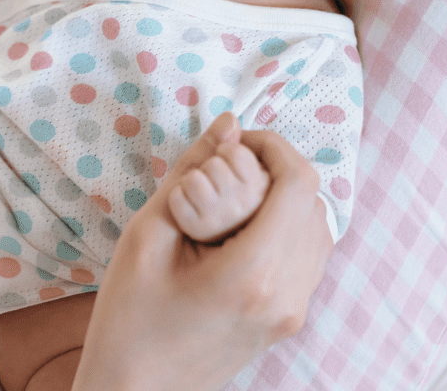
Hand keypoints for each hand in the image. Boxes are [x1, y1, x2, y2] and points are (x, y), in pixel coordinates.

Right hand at [73, 113, 333, 390]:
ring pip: (317, 228)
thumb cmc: (129, 317)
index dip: (273, 147)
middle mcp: (287, 296)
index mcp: (253, 274)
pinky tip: (239, 229)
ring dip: (283, 198)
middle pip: (312, 202)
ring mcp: (293, 313)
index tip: (236, 142)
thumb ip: (191, 173)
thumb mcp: (147, 234)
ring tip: (231, 198)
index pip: (298, 184)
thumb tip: (229, 125)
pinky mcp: (288, 320)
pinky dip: (284, 227)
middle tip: (226, 167)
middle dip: (275, 170)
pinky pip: (307, 256)